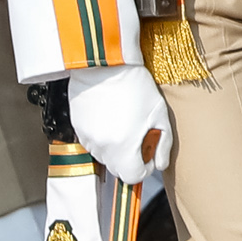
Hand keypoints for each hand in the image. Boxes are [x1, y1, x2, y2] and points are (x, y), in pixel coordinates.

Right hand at [66, 61, 174, 182]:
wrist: (105, 63)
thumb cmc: (135, 85)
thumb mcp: (159, 113)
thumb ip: (164, 143)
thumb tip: (161, 163)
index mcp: (123, 148)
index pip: (133, 176)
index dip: (145, 167)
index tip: (149, 152)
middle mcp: (101, 148)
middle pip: (117, 167)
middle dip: (130, 157)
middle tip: (139, 133)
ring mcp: (86, 138)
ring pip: (104, 155)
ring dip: (116, 146)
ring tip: (125, 119)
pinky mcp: (77, 127)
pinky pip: (93, 141)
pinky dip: (103, 134)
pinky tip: (111, 114)